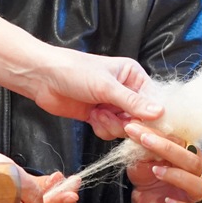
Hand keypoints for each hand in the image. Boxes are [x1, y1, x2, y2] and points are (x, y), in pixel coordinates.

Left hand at [31, 46, 163, 126]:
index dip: (152, 117)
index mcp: (132, 76)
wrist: (42, 78)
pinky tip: (91, 116)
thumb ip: (132, 101)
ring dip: (112, 125)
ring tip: (98, 113)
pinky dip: (102, 128)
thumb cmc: (72, 70)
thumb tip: (159, 113)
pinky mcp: (99, 116)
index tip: (145, 126)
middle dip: (128, 123)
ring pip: (126, 128)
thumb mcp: (105, 85)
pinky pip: (111, 132)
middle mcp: (125, 91)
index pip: (155, 101)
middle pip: (142, 119)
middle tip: (120, 121)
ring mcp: (112, 105)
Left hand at [123, 123, 201, 202]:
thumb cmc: (145, 169)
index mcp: (187, 154)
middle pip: (194, 161)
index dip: (160, 133)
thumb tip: (136, 124)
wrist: (138, 195)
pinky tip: (168, 201)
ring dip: (179, 177)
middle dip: (169, 150)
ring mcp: (191, 195)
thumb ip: (142, 142)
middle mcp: (195, 173)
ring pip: (200, 186)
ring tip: (156, 170)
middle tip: (145, 141)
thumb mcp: (140, 153)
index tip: (137, 128)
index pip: (181, 141)